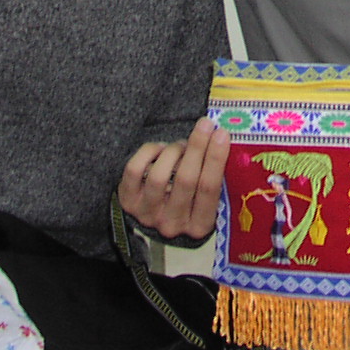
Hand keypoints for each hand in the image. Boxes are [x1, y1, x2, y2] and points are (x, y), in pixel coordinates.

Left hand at [118, 117, 229, 240]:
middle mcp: (173, 224)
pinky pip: (135, 169)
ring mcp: (147, 215)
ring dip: (174, 151)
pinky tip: (160, 149)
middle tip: (205, 124)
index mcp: (200, 225)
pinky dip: (149, 152)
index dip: (215, 159)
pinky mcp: (128, 202)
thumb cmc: (190, 201)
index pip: (209, 189)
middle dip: (197, 147)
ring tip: (180, 145)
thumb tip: (219, 138)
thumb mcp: (206, 199)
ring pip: (159, 175)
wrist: (155, 221)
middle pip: (186, 180)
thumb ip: (213, 177)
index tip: (221, 134)